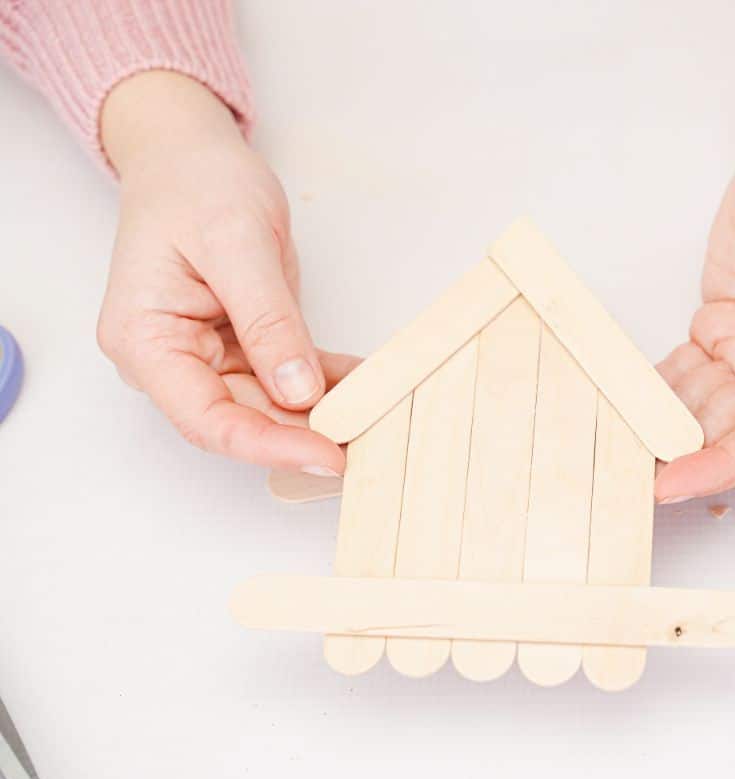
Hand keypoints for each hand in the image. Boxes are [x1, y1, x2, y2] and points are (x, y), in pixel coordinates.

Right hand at [97, 71, 348, 474]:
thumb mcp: (236, 243)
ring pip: (271, 405)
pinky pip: (289, 376)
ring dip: (322, 412)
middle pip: (242, 418)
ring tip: (378, 413)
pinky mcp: (243, 344)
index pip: (207, 419)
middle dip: (305, 435)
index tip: (328, 456)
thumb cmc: (195, 185)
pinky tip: (368, 381)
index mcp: (146, 341)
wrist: (191, 155)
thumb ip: (267, 320)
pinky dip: (328, 381)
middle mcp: (172, 359)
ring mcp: (208, 355)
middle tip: (369, 442)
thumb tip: (297, 391)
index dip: (269, 445)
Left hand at [655, 65, 734, 501]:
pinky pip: (692, 372)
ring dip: (668, 422)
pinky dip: (659, 386)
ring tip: (610, 436)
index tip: (676, 481)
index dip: (732, 462)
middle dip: (689, 454)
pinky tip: (620, 396)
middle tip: (624, 470)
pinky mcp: (731, 326)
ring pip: (712, 406)